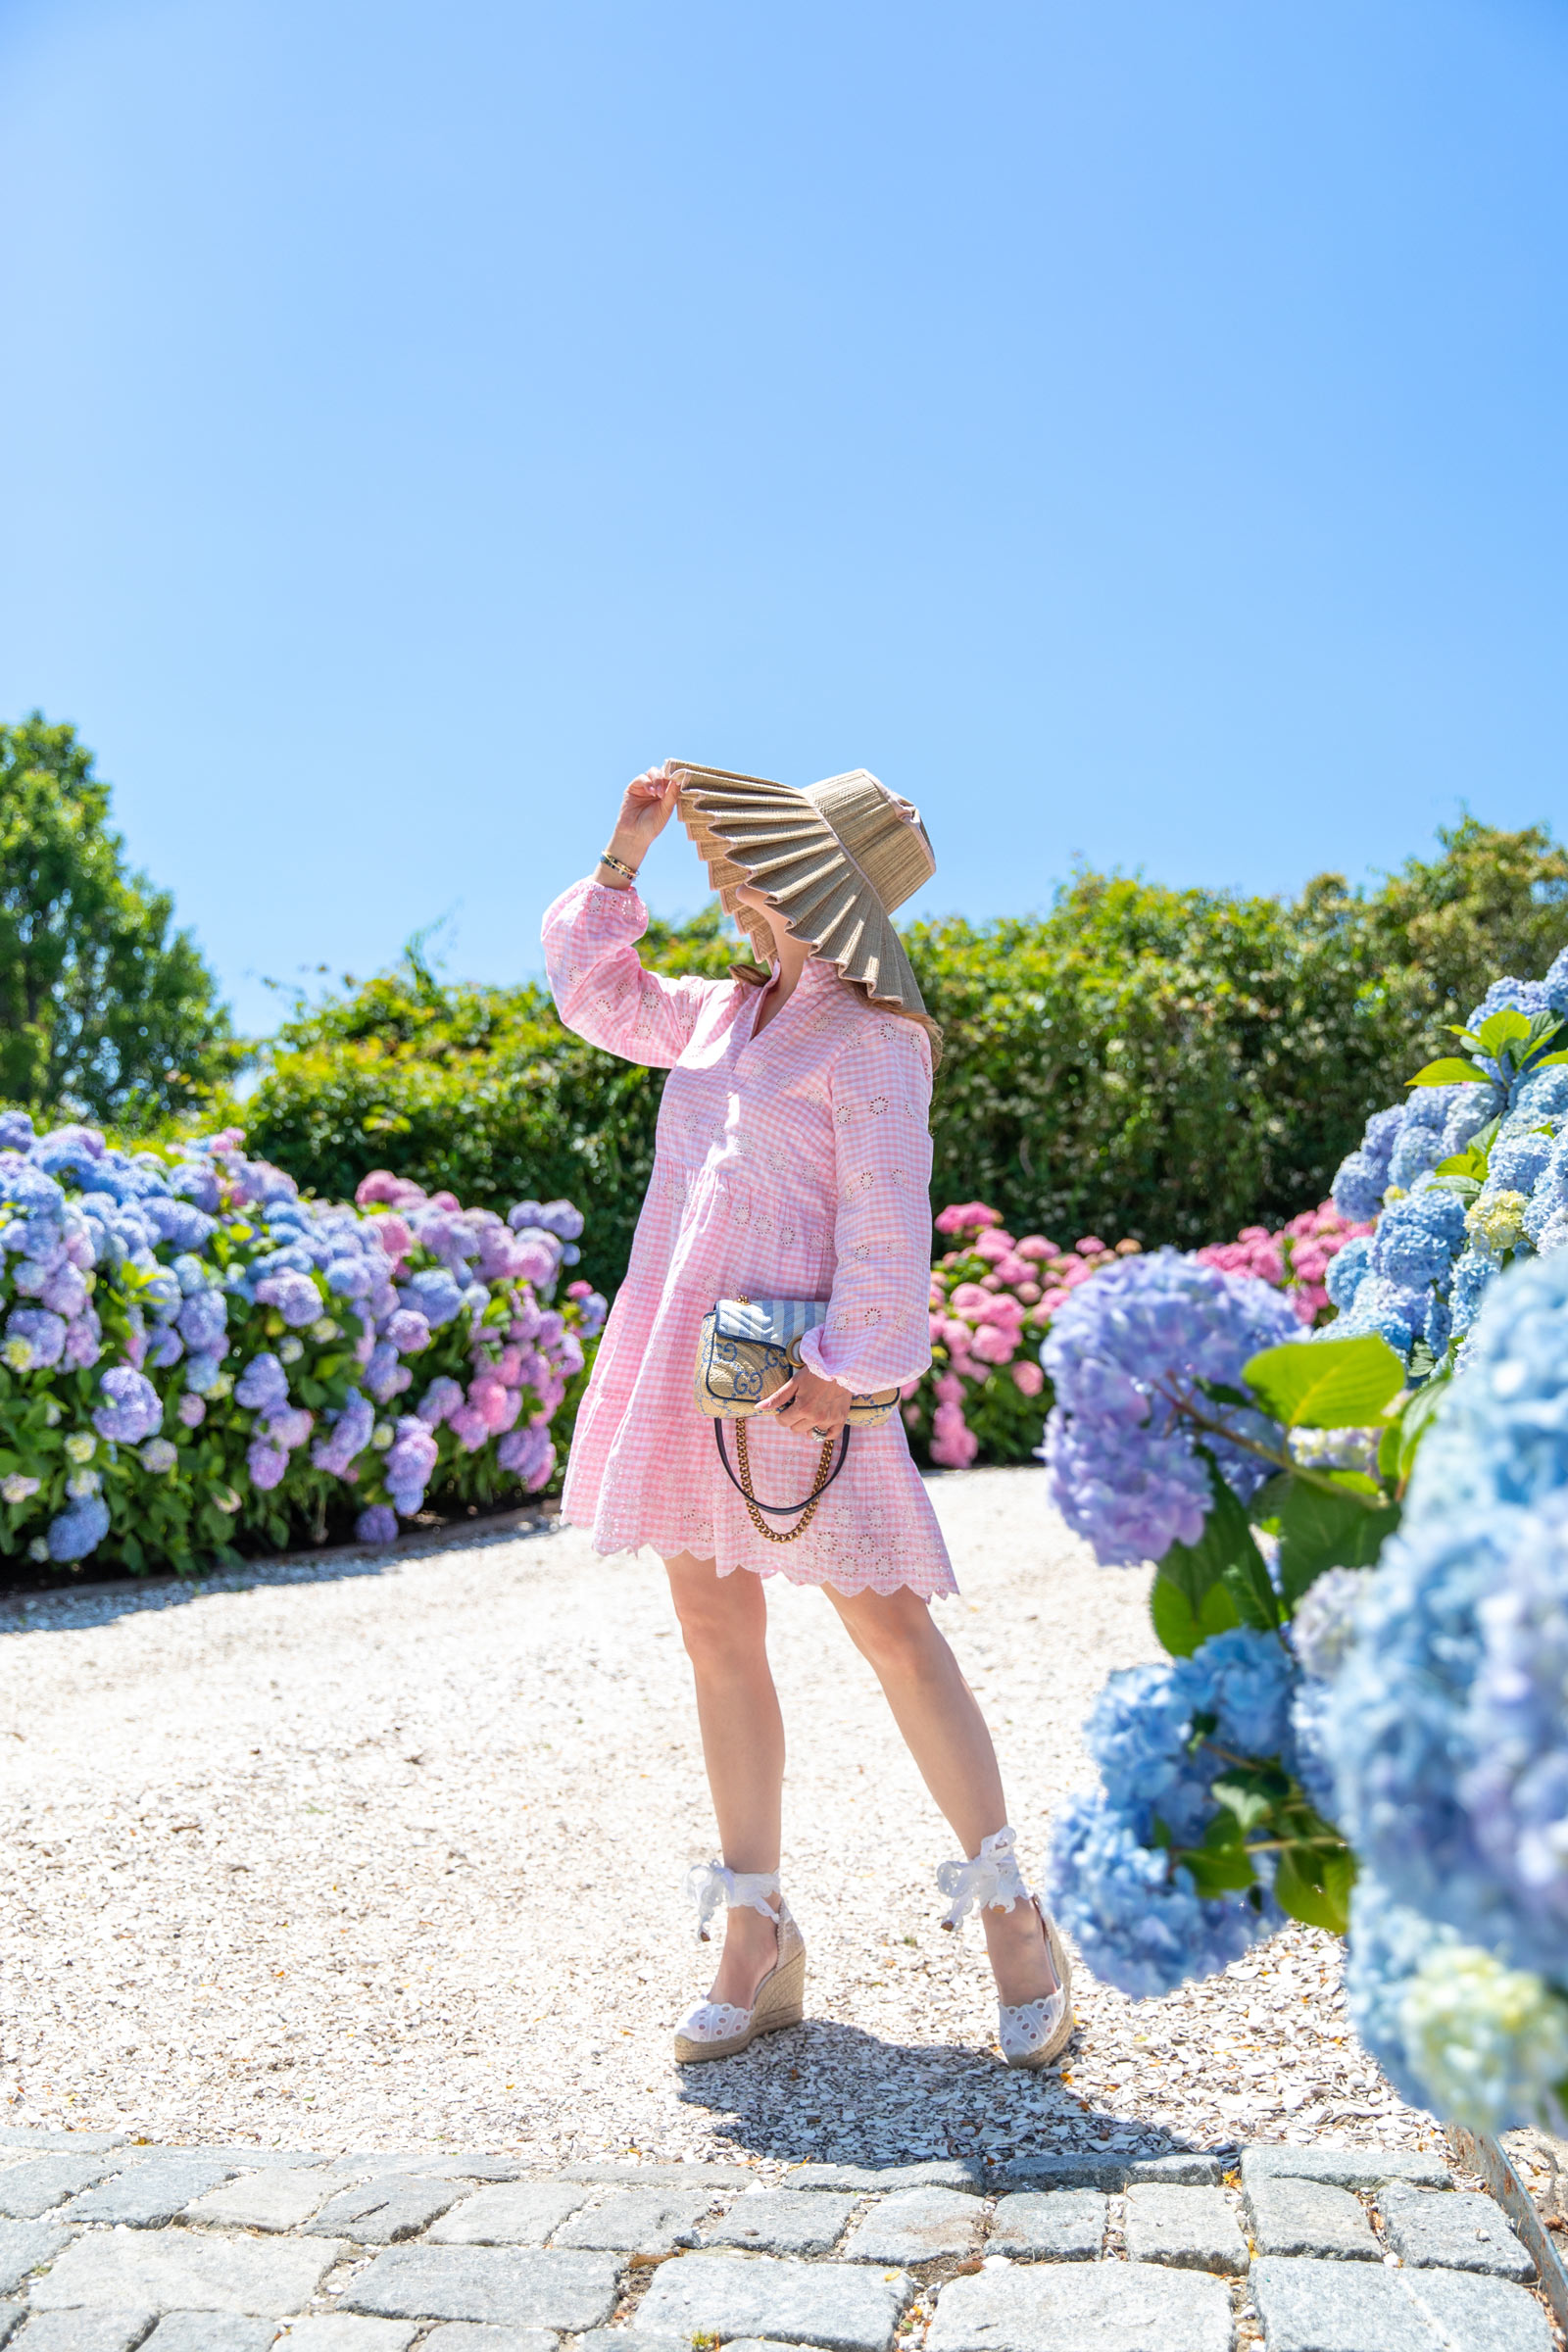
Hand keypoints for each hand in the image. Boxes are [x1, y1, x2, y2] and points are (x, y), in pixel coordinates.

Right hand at [602, 763, 681, 878]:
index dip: (676, 775)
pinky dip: (648, 783)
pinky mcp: (633, 787)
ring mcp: (644, 786)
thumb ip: (672, 794)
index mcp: (666, 793)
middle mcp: (656, 788)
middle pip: (662, 772)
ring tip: (659, 794)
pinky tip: (651, 793)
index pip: (672, 778)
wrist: (635, 834)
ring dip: (657, 780)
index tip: (681, 776)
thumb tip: (679, 778)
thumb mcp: (666, 809)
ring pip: (653, 772)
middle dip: (665, 778)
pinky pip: (642, 778)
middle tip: (665, 791)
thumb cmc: (652, 825)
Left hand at [758, 1362, 851, 1436]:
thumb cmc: (815, 1372)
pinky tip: (822, 1423)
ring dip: (808, 1426)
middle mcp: (815, 1417)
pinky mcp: (840, 1419)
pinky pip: (830, 1436)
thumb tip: (759, 1407)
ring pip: (811, 1434)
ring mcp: (829, 1420)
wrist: (840, 1366)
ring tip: (811, 1412)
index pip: (783, 1422)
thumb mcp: (794, 1382)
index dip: (782, 1414)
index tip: (788, 1407)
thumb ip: (777, 1397)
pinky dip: (824, 1432)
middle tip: (800, 1406)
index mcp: (802, 1408)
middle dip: (794, 1419)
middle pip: (796, 1429)